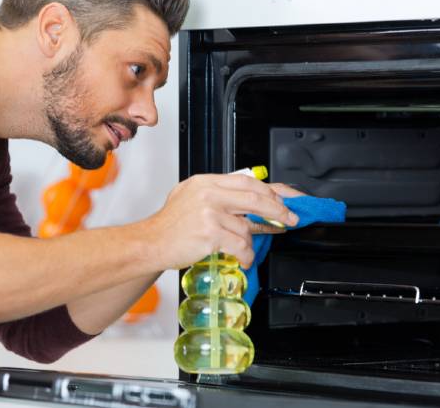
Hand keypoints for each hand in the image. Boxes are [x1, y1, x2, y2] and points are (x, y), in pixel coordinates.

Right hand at [142, 174, 299, 269]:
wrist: (150, 243)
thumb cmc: (169, 226)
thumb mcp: (190, 197)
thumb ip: (217, 195)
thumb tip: (250, 201)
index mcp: (205, 182)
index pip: (247, 181)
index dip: (270, 192)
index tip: (283, 201)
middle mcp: (208, 194)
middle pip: (255, 198)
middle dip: (278, 210)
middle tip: (289, 219)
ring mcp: (209, 213)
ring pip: (247, 227)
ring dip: (252, 241)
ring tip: (246, 248)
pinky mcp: (210, 233)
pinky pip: (240, 245)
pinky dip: (246, 255)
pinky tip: (243, 258)